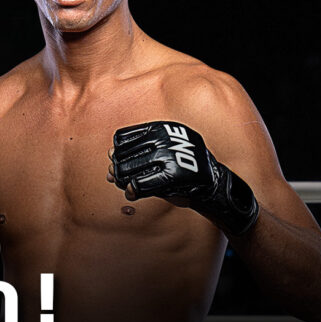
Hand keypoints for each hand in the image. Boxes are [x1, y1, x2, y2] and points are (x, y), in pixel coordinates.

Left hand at [107, 121, 258, 235]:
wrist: (213, 184)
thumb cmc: (181, 168)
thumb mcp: (159, 156)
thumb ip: (135, 157)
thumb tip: (108, 164)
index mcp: (160, 128)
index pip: (123, 138)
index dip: (117, 153)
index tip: (119, 163)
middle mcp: (164, 139)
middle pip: (123, 155)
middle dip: (117, 170)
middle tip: (117, 179)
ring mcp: (170, 155)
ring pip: (130, 169)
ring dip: (123, 181)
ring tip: (127, 187)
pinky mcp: (174, 174)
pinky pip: (142, 183)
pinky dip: (133, 190)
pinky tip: (133, 193)